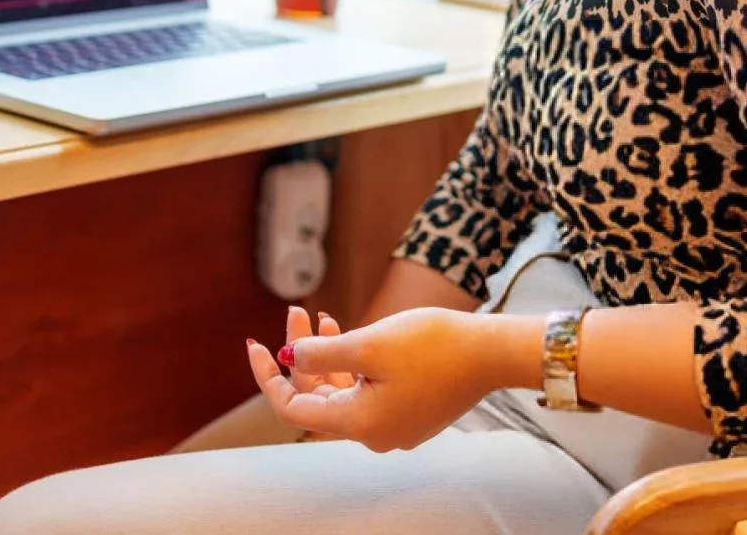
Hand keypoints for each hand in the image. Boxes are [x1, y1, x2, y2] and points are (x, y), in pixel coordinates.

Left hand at [245, 307, 495, 452]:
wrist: (492, 352)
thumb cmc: (434, 345)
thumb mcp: (368, 344)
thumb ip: (322, 355)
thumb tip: (289, 359)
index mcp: (359, 423)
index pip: (292, 409)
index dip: (268, 377)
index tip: (254, 343)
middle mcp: (374, 433)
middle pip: (318, 397)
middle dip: (301, 354)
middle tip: (297, 313)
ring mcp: (395, 424)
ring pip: (343, 391)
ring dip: (326, 355)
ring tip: (320, 316)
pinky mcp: (412, 410)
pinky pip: (367, 390)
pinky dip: (352, 363)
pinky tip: (349, 332)